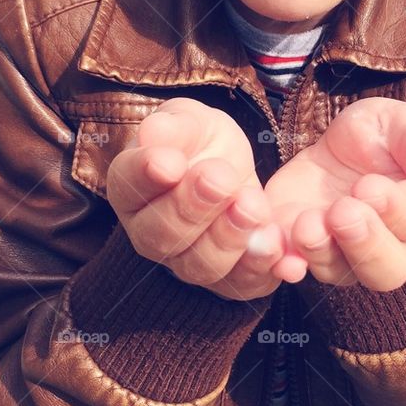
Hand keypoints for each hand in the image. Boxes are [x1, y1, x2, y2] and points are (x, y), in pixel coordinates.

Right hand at [106, 98, 296, 300]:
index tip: (169, 162)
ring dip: (228, 237)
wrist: (231, 169)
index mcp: (132, 189)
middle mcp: (152, 234)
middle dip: (193, 207)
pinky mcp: (231, 280)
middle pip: (161, 235)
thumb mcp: (190, 121)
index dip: (146, 175)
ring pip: (200, 266)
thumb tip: (154, 133)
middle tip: (220, 178)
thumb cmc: (200, 142)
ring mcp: (189, 262)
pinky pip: (244, 284)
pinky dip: (262, 265)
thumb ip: (174, 127)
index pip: (129, 186)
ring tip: (252, 206)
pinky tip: (276, 240)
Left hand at [263, 97, 405, 291]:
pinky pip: (294, 268)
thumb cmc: (379, 137)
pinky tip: (276, 252)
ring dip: (321, 251)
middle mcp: (386, 244)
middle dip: (364, 244)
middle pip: (386, 270)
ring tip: (306, 223)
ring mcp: (341, 253)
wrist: (333, 148)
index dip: (395, 209)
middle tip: (343, 211)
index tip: (369, 186)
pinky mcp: (299, 250)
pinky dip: (283, 264)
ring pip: (339, 273)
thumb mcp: (399, 122)